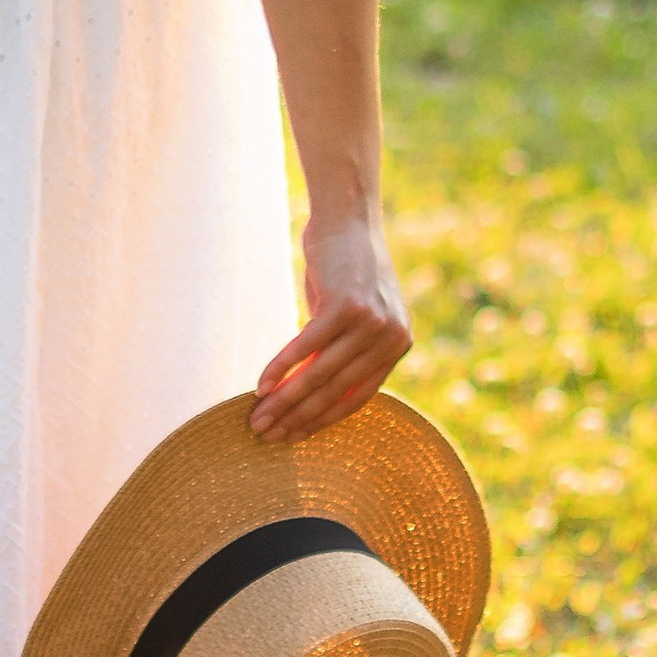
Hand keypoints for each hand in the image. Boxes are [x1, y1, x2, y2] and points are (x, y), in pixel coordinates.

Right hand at [251, 210, 412, 442]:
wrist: (348, 218)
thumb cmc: (344, 269)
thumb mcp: (350, 316)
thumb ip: (339, 353)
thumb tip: (306, 397)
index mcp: (398, 345)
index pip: (356, 398)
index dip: (321, 421)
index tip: (292, 437)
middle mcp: (391, 338)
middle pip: (334, 390)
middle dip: (296, 417)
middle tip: (265, 434)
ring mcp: (371, 322)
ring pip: (319, 374)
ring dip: (284, 401)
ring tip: (257, 419)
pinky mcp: (345, 306)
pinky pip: (306, 347)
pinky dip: (280, 369)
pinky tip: (261, 386)